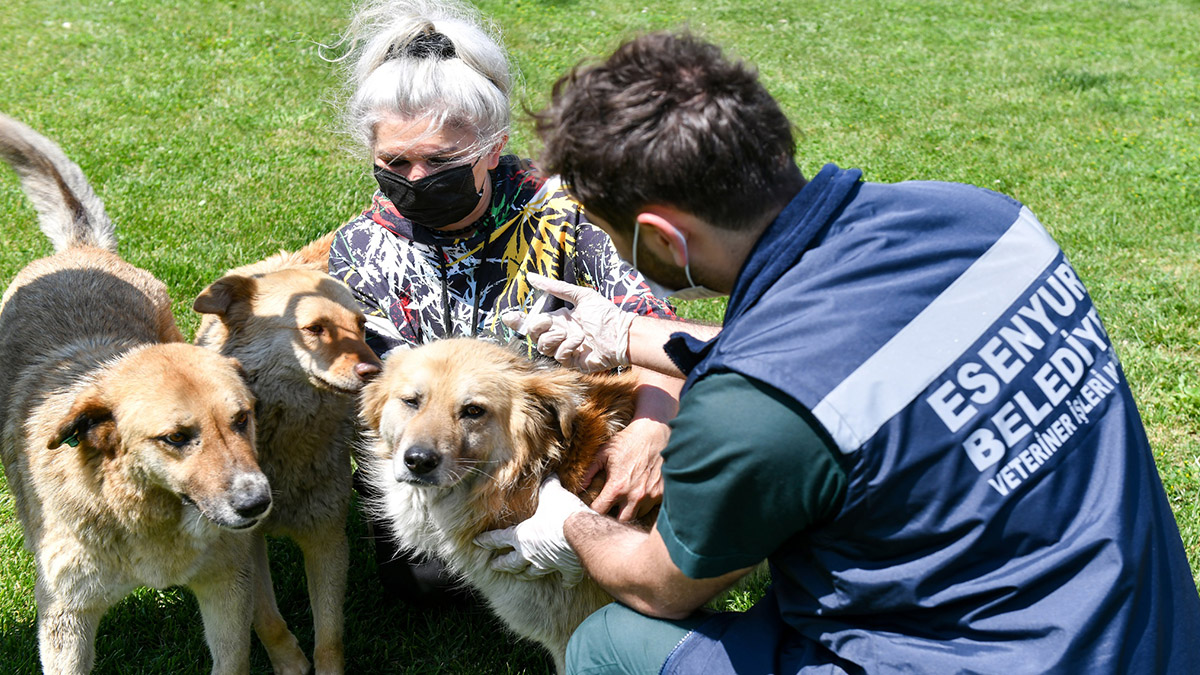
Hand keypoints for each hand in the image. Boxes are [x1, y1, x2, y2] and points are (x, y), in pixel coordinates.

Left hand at [474, 475, 593, 586]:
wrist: (582, 534)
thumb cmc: (561, 514)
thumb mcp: (551, 494)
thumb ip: (548, 486)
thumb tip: (549, 475)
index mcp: (522, 536)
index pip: (499, 538)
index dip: (487, 540)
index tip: (476, 542)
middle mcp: (531, 553)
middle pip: (511, 563)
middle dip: (501, 564)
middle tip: (493, 566)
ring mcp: (548, 564)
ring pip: (532, 573)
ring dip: (525, 574)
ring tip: (521, 576)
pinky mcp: (567, 569)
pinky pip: (565, 578)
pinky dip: (565, 581)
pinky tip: (566, 584)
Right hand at [501, 273, 634, 372]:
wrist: (621, 334)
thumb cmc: (605, 314)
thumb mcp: (580, 296)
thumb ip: (556, 287)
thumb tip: (531, 276)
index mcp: (557, 320)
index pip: (531, 322)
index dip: (517, 321)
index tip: (508, 316)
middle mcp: (558, 335)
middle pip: (532, 334)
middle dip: (537, 327)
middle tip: (550, 321)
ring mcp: (563, 349)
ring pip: (542, 346)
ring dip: (557, 336)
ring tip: (575, 332)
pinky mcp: (571, 362)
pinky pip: (558, 355)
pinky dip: (568, 346)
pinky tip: (581, 342)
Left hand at [585, 418, 667, 520]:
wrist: (655, 432)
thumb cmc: (628, 441)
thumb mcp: (604, 453)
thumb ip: (590, 472)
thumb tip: (580, 487)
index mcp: (618, 486)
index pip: (600, 511)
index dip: (594, 511)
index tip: (594, 506)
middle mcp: (635, 495)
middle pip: (621, 522)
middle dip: (614, 517)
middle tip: (610, 508)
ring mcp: (650, 496)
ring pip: (637, 516)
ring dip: (630, 511)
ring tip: (625, 501)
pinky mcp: (663, 493)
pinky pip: (651, 508)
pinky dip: (644, 504)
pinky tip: (640, 494)